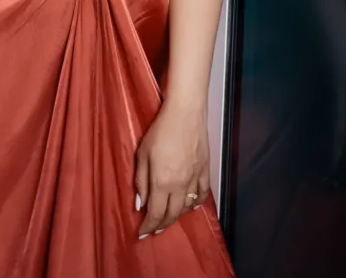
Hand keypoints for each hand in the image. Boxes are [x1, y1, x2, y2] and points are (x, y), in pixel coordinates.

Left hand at [135, 102, 209, 236]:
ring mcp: (195, 179)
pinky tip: (191, 206)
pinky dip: (196, 204)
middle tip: (154, 229)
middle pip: (172, 215)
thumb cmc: (160, 130)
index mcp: (162, 182)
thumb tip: (140, 204)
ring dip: (177, 216)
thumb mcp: (142, 154)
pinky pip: (203, 194)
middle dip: (161, 225)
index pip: (155, 214)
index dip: (148, 226)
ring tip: (169, 217)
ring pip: (187, 207)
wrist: (185, 113)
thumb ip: (141, 181)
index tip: (142, 233)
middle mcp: (180, 185)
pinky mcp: (205, 171)